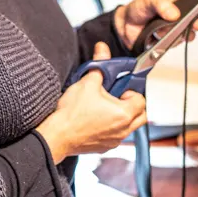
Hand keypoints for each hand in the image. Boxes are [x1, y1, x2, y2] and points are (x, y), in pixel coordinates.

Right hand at [35, 41, 146, 164]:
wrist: (57, 136)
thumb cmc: (72, 113)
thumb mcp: (87, 82)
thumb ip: (99, 64)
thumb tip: (102, 49)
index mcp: (123, 114)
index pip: (141, 100)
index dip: (131, 91)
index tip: (118, 89)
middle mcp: (123, 130)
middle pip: (141, 116)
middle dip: (133, 105)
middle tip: (117, 98)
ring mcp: (115, 141)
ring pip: (130, 127)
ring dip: (123, 116)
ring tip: (106, 108)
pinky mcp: (105, 147)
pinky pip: (117, 135)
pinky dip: (113, 127)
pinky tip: (97, 119)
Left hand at [114, 0, 197, 50]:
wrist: (125, 26)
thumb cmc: (139, 9)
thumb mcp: (148, 1)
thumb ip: (160, 4)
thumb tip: (175, 13)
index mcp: (179, 2)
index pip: (196, 3)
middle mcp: (181, 17)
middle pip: (197, 21)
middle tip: (195, 24)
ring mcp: (177, 31)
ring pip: (186, 35)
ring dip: (178, 34)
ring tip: (163, 30)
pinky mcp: (170, 43)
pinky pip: (174, 45)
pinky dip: (168, 43)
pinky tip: (158, 38)